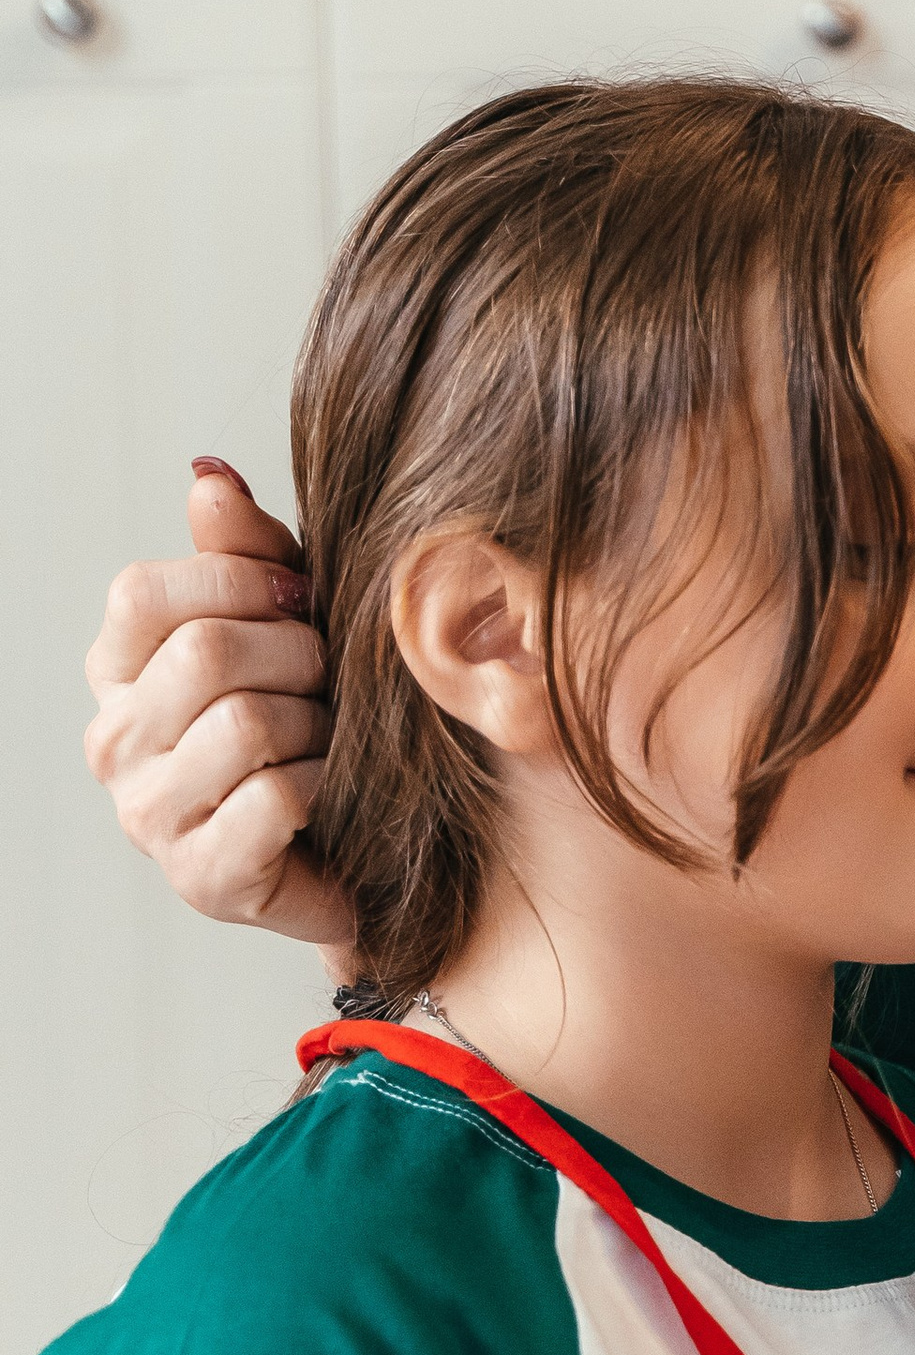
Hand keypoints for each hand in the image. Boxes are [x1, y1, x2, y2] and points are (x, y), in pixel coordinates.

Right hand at [82, 463, 349, 950]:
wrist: (360, 845)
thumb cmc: (315, 718)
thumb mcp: (288, 619)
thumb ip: (247, 550)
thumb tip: (209, 477)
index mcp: (118, 669)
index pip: (140, 593)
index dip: (239, 581)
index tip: (301, 599)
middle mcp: (115, 741)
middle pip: (202, 653)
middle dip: (296, 654)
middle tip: (329, 679)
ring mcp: (148, 815)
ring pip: (244, 725)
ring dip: (317, 725)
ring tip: (330, 738)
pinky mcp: (201, 877)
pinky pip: (274, 800)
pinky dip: (325, 785)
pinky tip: (332, 791)